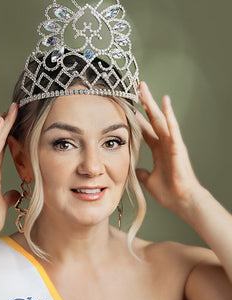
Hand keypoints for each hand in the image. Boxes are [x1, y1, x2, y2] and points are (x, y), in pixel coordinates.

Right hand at [0, 103, 20, 237]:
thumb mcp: (5, 203)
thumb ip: (10, 195)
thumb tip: (16, 193)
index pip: (1, 149)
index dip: (7, 136)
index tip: (13, 123)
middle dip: (6, 124)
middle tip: (13, 109)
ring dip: (2, 124)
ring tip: (10, 109)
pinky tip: (0, 122)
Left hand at [136, 81, 200, 215]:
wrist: (181, 201)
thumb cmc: (169, 192)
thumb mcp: (148, 180)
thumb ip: (142, 173)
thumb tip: (135, 170)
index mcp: (158, 151)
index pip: (146, 130)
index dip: (137, 118)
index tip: (129, 107)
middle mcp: (165, 143)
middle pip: (152, 119)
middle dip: (144, 103)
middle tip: (136, 88)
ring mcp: (172, 143)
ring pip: (160, 118)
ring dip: (152, 103)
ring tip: (143, 88)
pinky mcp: (177, 146)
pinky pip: (172, 127)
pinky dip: (169, 114)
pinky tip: (165, 101)